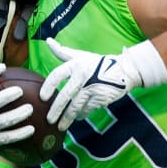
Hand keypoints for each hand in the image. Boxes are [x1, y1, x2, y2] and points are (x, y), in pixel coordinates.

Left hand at [40, 38, 166, 130]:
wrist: (124, 70)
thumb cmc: (98, 63)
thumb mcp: (81, 56)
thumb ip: (63, 52)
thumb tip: (48, 41)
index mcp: (76, 64)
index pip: (57, 75)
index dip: (48, 86)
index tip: (42, 97)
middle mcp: (83, 76)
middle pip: (65, 95)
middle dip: (56, 110)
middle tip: (49, 119)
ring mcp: (92, 88)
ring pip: (76, 106)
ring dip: (67, 118)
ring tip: (61, 126)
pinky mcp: (101, 98)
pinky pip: (87, 109)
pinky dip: (81, 115)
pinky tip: (77, 118)